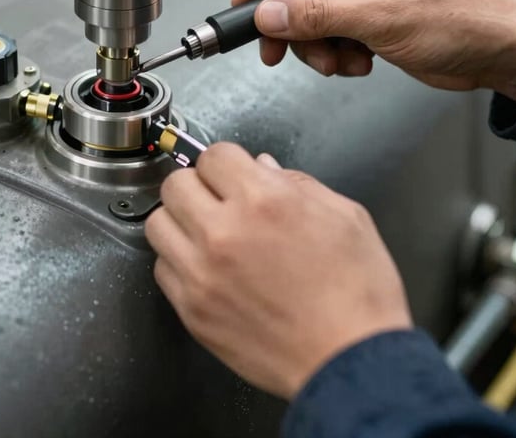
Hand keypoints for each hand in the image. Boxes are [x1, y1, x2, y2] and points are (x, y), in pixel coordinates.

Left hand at [145, 143, 411, 399]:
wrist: (349, 361)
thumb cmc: (357, 292)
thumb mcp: (345, 217)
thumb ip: (298, 182)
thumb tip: (262, 166)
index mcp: (264, 200)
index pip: (213, 155)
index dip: (228, 162)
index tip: (235, 174)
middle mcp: (223, 232)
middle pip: (175, 183)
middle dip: (198, 185)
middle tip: (218, 199)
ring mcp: (202, 273)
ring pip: (158, 223)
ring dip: (180, 221)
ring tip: (206, 232)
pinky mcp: (192, 310)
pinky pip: (162, 268)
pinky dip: (179, 261)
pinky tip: (207, 267)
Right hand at [232, 0, 515, 103]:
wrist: (501, 51)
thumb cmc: (461, 19)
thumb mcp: (379, 18)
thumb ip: (317, 15)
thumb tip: (269, 13)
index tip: (243, 5)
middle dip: (294, 24)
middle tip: (279, 52)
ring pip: (313, 11)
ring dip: (319, 43)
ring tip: (340, 62)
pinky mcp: (372, 6)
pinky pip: (333, 26)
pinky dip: (338, 49)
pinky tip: (360, 61)